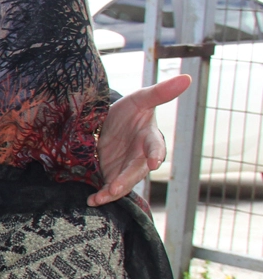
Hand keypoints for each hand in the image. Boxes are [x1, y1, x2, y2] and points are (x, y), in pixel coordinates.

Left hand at [88, 74, 190, 205]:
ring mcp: (126, 168)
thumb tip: (187, 78)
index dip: (156, 153)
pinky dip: (102, 195)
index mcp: (150, 138)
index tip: (155, 161)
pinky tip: (92, 201)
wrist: (110, 122)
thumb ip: (160, 92)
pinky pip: (108, 187)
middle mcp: (141, 157)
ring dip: (112, 192)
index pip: (156, 146)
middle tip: (116, 188)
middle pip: (136, 171)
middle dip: (126, 180)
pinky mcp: (112, 174)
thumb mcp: (140, 99)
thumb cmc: (131, 111)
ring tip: (100, 198)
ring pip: (123, 183)